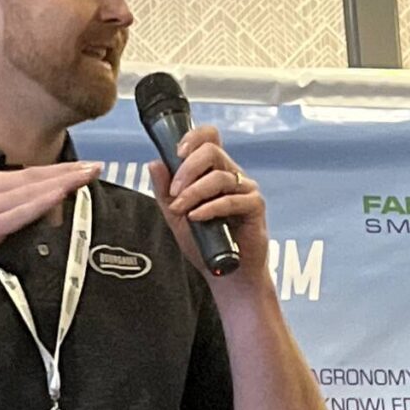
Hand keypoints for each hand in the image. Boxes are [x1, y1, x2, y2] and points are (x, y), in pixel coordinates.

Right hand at [0, 161, 102, 294]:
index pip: (28, 173)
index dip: (57, 169)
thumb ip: (0, 208)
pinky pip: (22, 211)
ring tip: (88, 178)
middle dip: (68, 172)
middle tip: (96, 167)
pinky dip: (44, 202)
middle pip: (35, 176)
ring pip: (33, 190)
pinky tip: (61, 196)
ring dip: (63, 183)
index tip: (81, 167)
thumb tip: (30, 208)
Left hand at [148, 126, 268, 283]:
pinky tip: (196, 217)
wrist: (225, 273)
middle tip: (175, 191)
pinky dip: (210, 207)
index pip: (209, 138)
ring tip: (181, 209)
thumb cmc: (205, 243)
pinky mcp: (254, 206)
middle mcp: (231, 175)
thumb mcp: (175, 216)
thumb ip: (164, 191)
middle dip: (187, 169)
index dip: (193, 137)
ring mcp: (245, 189)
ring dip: (194, 192)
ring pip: (219, 176)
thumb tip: (155, 163)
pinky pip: (232, 199)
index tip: (177, 152)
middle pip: (212, 151)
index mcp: (213, 171)